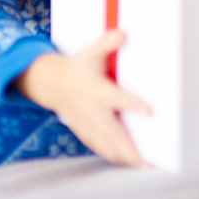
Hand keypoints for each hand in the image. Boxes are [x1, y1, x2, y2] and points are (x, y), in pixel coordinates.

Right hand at [15, 29, 151, 166]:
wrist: (50, 82)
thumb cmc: (78, 65)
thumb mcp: (90, 51)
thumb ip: (107, 43)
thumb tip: (123, 33)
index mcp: (94, 88)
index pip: (115, 97)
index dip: (131, 104)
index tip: (149, 111)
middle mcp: (90, 108)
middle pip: (111, 130)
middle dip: (128, 146)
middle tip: (147, 160)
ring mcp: (86, 122)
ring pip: (105, 143)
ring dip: (123, 156)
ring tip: (142, 165)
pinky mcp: (84, 130)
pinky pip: (98, 146)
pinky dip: (112, 155)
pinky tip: (127, 162)